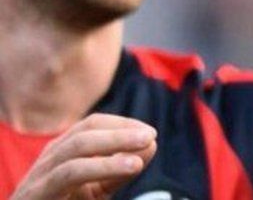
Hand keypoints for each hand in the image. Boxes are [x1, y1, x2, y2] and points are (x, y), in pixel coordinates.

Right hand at [11, 114, 156, 199]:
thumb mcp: (98, 189)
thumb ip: (120, 170)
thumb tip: (151, 144)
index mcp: (61, 153)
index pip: (90, 125)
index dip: (122, 124)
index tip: (149, 133)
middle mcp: (48, 160)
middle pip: (83, 131)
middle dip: (120, 130)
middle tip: (150, 135)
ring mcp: (38, 176)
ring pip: (76, 147)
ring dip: (115, 142)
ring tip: (146, 146)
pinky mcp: (35, 194)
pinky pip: (69, 173)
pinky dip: (102, 166)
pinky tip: (129, 166)